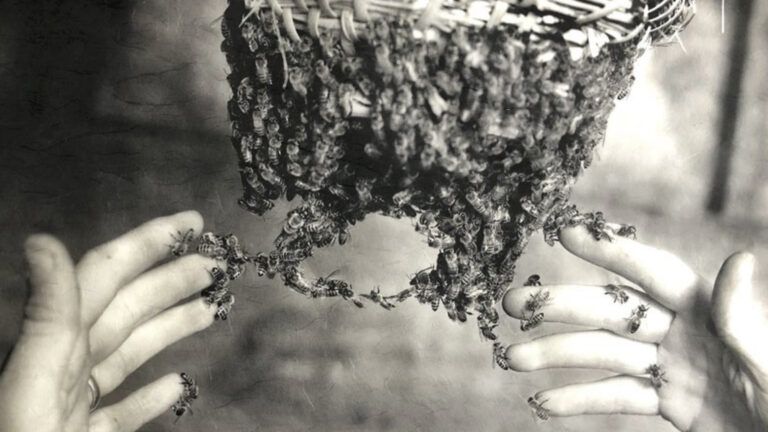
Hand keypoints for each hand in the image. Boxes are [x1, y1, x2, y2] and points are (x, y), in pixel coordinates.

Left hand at [0, 211, 220, 431]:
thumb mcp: (32, 384)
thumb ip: (46, 320)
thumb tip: (41, 241)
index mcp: (54, 348)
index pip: (105, 278)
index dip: (147, 244)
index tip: (193, 222)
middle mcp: (63, 368)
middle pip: (124, 311)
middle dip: (172, 281)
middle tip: (218, 266)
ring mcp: (73, 405)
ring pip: (126, 354)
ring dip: (169, 328)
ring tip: (210, 311)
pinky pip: (119, 409)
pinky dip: (148, 393)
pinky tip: (175, 382)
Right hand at [501, 225, 767, 430]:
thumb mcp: (766, 366)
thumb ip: (743, 321)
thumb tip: (739, 257)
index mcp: (711, 312)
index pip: (653, 273)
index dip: (610, 252)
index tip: (566, 232)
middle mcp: (685, 330)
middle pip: (613, 312)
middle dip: (561, 307)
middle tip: (512, 302)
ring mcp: (673, 365)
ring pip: (604, 353)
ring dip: (556, 355)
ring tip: (513, 358)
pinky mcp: (668, 401)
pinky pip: (617, 395)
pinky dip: (580, 399)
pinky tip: (545, 403)